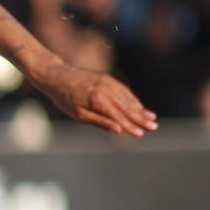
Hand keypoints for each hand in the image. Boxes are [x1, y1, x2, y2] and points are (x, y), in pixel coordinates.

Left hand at [35, 63, 156, 136]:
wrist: (55, 75)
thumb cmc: (64, 99)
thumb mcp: (78, 114)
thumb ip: (99, 121)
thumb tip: (118, 130)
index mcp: (98, 100)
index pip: (118, 116)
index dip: (130, 126)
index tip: (141, 134)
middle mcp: (106, 89)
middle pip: (126, 107)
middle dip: (141, 118)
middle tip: (154, 127)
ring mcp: (108, 82)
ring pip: (127, 98)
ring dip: (140, 109)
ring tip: (151, 118)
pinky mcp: (107, 78)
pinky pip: (123, 90)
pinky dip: (132, 99)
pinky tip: (138, 106)